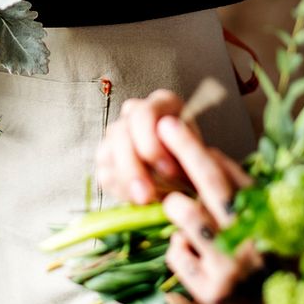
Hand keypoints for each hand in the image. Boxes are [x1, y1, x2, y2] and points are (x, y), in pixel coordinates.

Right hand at [96, 89, 192, 203]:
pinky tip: (137, 199)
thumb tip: (171, 138)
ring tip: (144, 200)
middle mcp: (136, 112)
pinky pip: (104, 173)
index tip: (169, 171)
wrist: (191, 181)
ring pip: (107, 153)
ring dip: (125, 180)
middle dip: (133, 167)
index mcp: (162, 103)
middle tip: (148, 194)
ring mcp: (118, 134)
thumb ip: (187, 147)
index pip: (143, 114)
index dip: (151, 144)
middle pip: (120, 133)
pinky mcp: (107, 159)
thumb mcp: (200, 156)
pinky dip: (119, 189)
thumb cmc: (198, 164)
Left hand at [158, 116, 258, 303]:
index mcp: (270, 220)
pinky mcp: (212, 293)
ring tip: (177, 207)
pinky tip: (192, 254)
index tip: (177, 126)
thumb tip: (209, 156)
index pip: (232, 173)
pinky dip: (179, 248)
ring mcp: (232, 267)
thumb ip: (243, 197)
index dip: (201, 150)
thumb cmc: (268, 265)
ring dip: (177, 206)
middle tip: (165, 124)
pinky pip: (178, 253)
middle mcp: (254, 239)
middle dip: (186, 150)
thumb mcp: (268, 227)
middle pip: (213, 184)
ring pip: (189, 217)